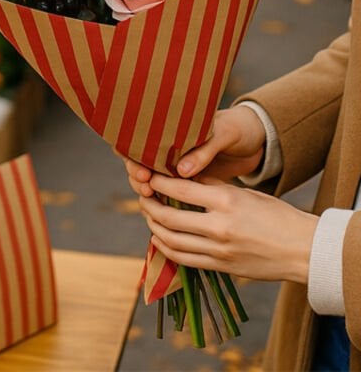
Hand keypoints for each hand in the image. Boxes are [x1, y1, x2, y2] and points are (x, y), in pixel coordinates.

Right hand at [123, 106, 265, 200]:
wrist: (257, 139)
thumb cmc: (237, 128)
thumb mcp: (223, 134)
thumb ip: (204, 150)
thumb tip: (181, 171)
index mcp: (172, 128)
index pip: (139, 140)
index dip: (133, 157)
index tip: (143, 173)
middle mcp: (170, 147)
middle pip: (140, 163)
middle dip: (138, 178)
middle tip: (146, 189)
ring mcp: (179, 166)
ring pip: (153, 180)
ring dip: (149, 191)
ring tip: (153, 202)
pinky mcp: (191, 182)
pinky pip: (172, 193)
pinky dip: (165, 202)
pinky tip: (165, 214)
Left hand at [139, 174, 316, 283]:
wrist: (302, 249)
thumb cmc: (276, 215)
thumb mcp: (245, 193)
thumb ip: (213, 187)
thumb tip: (183, 179)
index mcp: (226, 201)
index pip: (179, 190)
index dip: (157, 183)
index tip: (147, 176)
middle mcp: (219, 227)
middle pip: (169, 218)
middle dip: (149, 207)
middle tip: (143, 197)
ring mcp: (219, 251)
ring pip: (172, 241)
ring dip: (154, 228)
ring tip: (149, 216)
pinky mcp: (221, 268)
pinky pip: (184, 259)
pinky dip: (166, 249)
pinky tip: (160, 239)